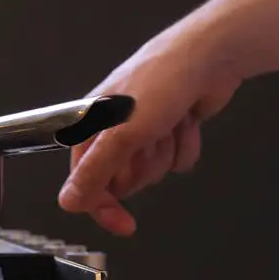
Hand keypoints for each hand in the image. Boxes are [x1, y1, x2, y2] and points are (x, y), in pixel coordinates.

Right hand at [59, 26, 240, 235]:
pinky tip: (186, 120)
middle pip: (123, 180)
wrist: (210, 55)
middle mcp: (114, 129)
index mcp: (91, 126)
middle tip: (150, 142)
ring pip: (153, 171)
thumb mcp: (122, 134)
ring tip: (170, 124)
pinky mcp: (170, 129)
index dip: (103, 206)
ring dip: (166, 152)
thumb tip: (68, 202)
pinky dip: (185, 144)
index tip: (122, 223)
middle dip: (143, 167)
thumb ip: (94, 173)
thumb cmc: (161, 79)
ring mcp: (144, 129)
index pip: (87, 182)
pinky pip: (176, 159)